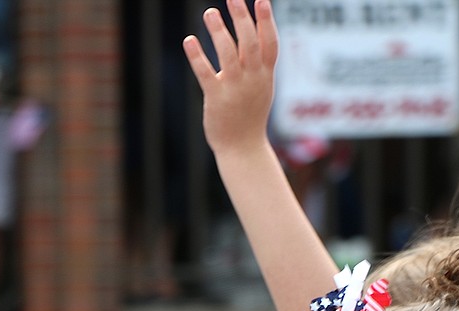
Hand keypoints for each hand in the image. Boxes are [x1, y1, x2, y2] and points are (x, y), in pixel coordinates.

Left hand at [183, 0, 278, 156]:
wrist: (243, 148)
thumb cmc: (250, 115)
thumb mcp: (262, 87)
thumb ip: (258, 63)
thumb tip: (253, 34)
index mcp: (265, 75)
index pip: (270, 43)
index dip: (267, 21)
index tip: (262, 0)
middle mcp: (253, 79)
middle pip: (249, 43)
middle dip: (242, 18)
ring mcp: (235, 89)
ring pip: (228, 55)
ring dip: (219, 31)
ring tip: (209, 12)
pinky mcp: (216, 98)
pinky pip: (206, 74)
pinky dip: (197, 56)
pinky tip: (189, 40)